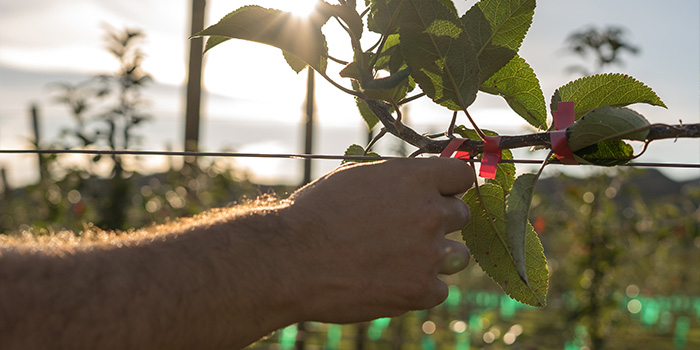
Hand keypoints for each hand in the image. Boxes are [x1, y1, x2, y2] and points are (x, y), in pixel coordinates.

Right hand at [281, 158, 474, 322]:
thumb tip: (419, 179)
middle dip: (439, 221)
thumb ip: (396, 178)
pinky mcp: (421, 290)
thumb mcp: (356, 177)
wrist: (292, 259)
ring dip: (437, 257)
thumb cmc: (317, 213)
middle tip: (407, 231)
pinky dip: (420, 288)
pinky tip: (391, 281)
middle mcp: (430, 213)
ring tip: (400, 259)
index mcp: (415, 178)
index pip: (463, 175)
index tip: (439, 195)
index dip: (450, 186)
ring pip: (458, 256)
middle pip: (461, 215)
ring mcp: (429, 254)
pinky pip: (440, 289)